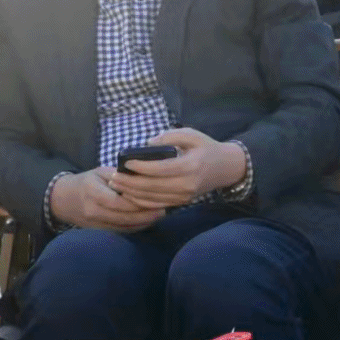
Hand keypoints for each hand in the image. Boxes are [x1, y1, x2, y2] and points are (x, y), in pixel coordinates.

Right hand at [50, 169, 164, 232]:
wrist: (64, 200)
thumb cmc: (86, 182)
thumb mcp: (100, 172)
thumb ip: (120, 175)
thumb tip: (144, 176)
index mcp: (93, 192)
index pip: (119, 201)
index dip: (138, 202)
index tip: (156, 197)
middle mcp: (93, 210)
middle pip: (124, 216)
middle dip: (146, 214)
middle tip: (164, 209)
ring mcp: (95, 224)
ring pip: (124, 226)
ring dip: (144, 222)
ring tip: (160, 214)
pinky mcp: (98, 231)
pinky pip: (121, 231)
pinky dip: (136, 227)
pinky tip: (148, 221)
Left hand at [109, 128, 249, 209]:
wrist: (226, 168)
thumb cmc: (207, 148)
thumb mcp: (192, 134)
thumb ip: (170, 136)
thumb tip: (147, 143)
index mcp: (190, 166)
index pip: (159, 169)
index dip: (140, 167)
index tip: (125, 163)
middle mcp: (186, 184)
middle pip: (151, 187)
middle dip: (129, 183)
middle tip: (112, 177)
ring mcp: (184, 196)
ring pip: (152, 198)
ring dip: (131, 193)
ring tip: (116, 186)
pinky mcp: (182, 202)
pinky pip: (157, 205)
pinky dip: (141, 201)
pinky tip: (129, 195)